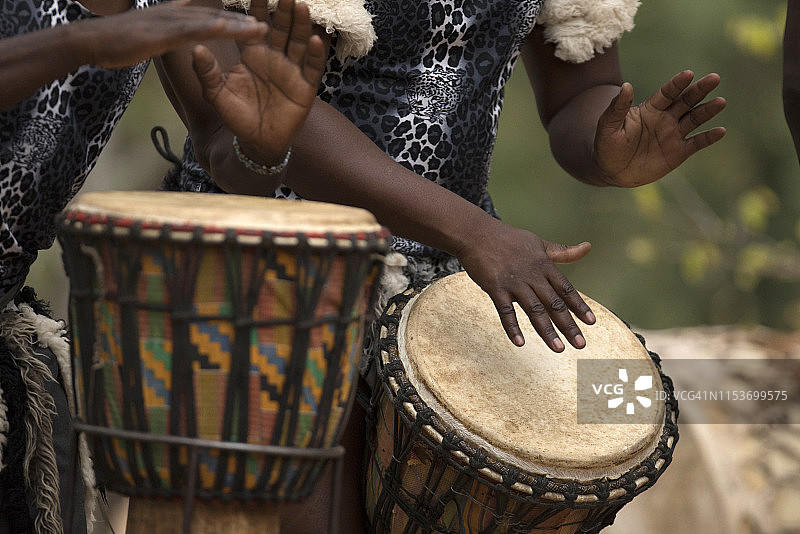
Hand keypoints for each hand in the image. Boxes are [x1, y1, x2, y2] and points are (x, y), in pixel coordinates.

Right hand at [85, 0, 268, 68]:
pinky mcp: (161, 34)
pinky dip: (210, 28)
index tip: (254, 24)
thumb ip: (165, 30)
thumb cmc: (117, 41)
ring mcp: (168, 22)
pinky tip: (227, 27)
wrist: (91, 41)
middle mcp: (174, 15)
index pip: (209, 17)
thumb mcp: (148, 33)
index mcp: (173, 17)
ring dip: (237, 25)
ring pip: (209, 22)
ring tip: (261, 29)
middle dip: (243, 22)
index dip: (232, 20)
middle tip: (267, 27)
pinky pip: (190, 30)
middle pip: (216, 17)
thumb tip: (176, 31)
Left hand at [190, 0, 326, 165]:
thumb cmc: (237, 118)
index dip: (256, 7)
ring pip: (299, 42)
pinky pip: (313, 67)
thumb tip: (195, 48)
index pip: (254, 25)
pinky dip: (316, 54)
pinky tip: (316, 39)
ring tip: (301, 6)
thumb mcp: (217, 95)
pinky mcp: (306, 87)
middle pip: (281, 28)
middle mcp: (274, 58)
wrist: (257, 143)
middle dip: (283, 9)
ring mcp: (292, 70)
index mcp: (252, 55)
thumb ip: (207, 72)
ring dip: (301, 25)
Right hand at [456, 218, 595, 351]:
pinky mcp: (495, 288)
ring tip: (558, 349)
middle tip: (580, 345)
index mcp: (544, 265)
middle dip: (568, 325)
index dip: (579, 306)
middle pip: (554, 303)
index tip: (591, 322)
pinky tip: (519, 343)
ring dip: (547, 331)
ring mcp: (514, 283)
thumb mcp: (539, 244)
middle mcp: (532, 275)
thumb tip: (588, 247)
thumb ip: (563, 252)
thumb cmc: (509, 239)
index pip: (566, 289)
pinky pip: (505, 311)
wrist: (477, 233)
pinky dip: (512, 327)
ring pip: (534, 310)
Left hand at [594, 70, 726, 186]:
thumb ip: (617, 107)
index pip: (666, 93)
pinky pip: (696, 143)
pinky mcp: (678, 152)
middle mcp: (665, 119)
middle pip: (686, 101)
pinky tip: (721, 131)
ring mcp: (673, 135)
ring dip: (707, 110)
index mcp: (650, 109)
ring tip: (720, 102)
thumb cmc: (606, 145)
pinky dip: (709, 138)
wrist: (610, 170)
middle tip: (714, 78)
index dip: (677, 84)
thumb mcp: (608, 126)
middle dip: (699, 90)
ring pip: (694, 119)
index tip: (688, 74)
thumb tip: (626, 85)